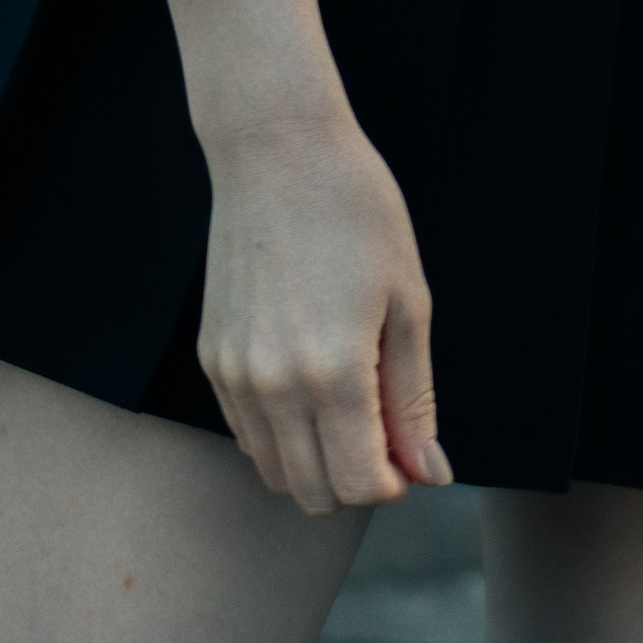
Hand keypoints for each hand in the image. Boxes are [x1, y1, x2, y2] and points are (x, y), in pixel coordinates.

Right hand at [153, 0, 451, 515]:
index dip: (397, 479)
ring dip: (315, 462)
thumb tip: (429, 473)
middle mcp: (274, 385)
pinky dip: (280, 434)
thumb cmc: (356, 212)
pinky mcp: (212, 356)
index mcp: (334, 373)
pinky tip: (309, 385)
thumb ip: (413, 399)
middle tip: (383, 427)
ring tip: (348, 404)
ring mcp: (235, 373)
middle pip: (314, 492)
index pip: (363, 485)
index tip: (410, 447)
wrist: (277, 150)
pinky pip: (245, 433)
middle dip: (357, 478)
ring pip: (274, 471)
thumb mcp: (408, 302)